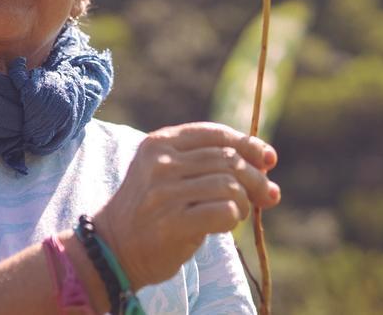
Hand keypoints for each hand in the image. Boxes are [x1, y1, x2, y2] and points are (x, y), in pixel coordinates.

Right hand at [93, 122, 280, 287]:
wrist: (114, 248)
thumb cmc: (152, 209)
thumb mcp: (168, 171)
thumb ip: (207, 162)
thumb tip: (266, 163)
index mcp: (161, 142)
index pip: (216, 134)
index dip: (250, 145)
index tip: (269, 160)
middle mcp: (162, 163)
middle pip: (228, 160)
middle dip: (256, 178)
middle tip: (267, 195)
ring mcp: (165, 193)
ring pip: (230, 185)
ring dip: (244, 201)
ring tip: (238, 212)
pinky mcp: (173, 223)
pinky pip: (224, 211)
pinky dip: (233, 218)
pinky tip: (226, 224)